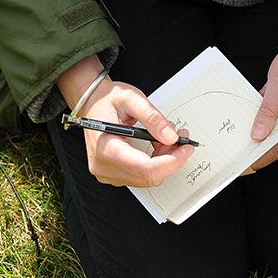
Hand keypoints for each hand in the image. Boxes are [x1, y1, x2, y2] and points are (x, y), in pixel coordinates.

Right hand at [58, 56, 193, 186]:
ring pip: (148, 178)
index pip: (146, 169)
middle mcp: (104, 167)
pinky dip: (155, 163)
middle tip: (180, 138)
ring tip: (165, 138)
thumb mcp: (131, 98)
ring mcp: (107, 174)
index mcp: (106, 149)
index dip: (172, 161)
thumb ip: (152, 118)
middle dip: (171, 159)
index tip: (186, 148)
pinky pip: (141, 176)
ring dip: (164, 161)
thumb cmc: (107, 100)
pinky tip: (155, 146)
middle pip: (149, 176)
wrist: (91, 103)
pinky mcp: (113, 175)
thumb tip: (171, 138)